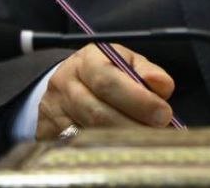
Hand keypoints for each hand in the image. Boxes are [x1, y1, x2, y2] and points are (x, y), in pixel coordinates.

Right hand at [36, 44, 174, 138]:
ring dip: (121, 140)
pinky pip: (76, 146)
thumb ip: (147, 72)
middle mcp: (65, 83)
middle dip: (133, 125)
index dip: (138, 100)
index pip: (109, 82)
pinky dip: (101, 149)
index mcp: (87, 60)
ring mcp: (53, 110)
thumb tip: (162, 84)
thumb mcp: (127, 62)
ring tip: (144, 141)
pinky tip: (120, 148)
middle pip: (98, 112)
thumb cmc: (106, 72)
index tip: (163, 114)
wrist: (67, 81)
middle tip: (157, 133)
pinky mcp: (46, 132)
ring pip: (88, 133)